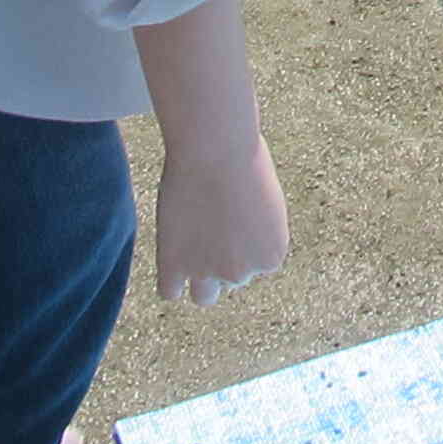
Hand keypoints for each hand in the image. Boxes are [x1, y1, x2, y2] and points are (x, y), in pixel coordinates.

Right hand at [156, 132, 288, 306]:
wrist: (215, 148)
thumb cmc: (243, 160)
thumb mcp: (265, 201)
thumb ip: (254, 234)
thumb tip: (236, 251)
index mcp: (272, 256)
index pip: (256, 264)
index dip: (245, 240)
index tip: (237, 212)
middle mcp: (243, 271)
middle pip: (232, 277)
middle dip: (224, 255)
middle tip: (214, 217)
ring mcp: (207, 272)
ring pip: (204, 295)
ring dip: (200, 275)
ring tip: (195, 241)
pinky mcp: (173, 266)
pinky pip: (169, 292)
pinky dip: (169, 279)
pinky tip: (171, 256)